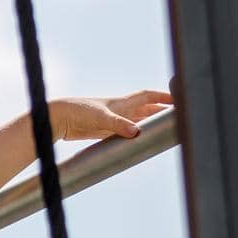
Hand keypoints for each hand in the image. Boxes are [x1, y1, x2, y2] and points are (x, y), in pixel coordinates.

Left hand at [52, 88, 174, 140]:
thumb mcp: (100, 117)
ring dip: (150, 123)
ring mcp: (114, 120)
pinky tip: (140, 140)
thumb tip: (136, 132)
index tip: (178, 100)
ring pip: (138, 121)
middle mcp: (120, 110)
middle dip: (161, 111)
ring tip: (163, 130)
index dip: (163, 97)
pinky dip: (136, 134)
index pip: (148, 96)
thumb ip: (119, 124)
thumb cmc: (78, 111)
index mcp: (122, 102)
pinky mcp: (106, 131)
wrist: (59, 118)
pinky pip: (127, 132)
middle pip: (147, 109)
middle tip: (177, 118)